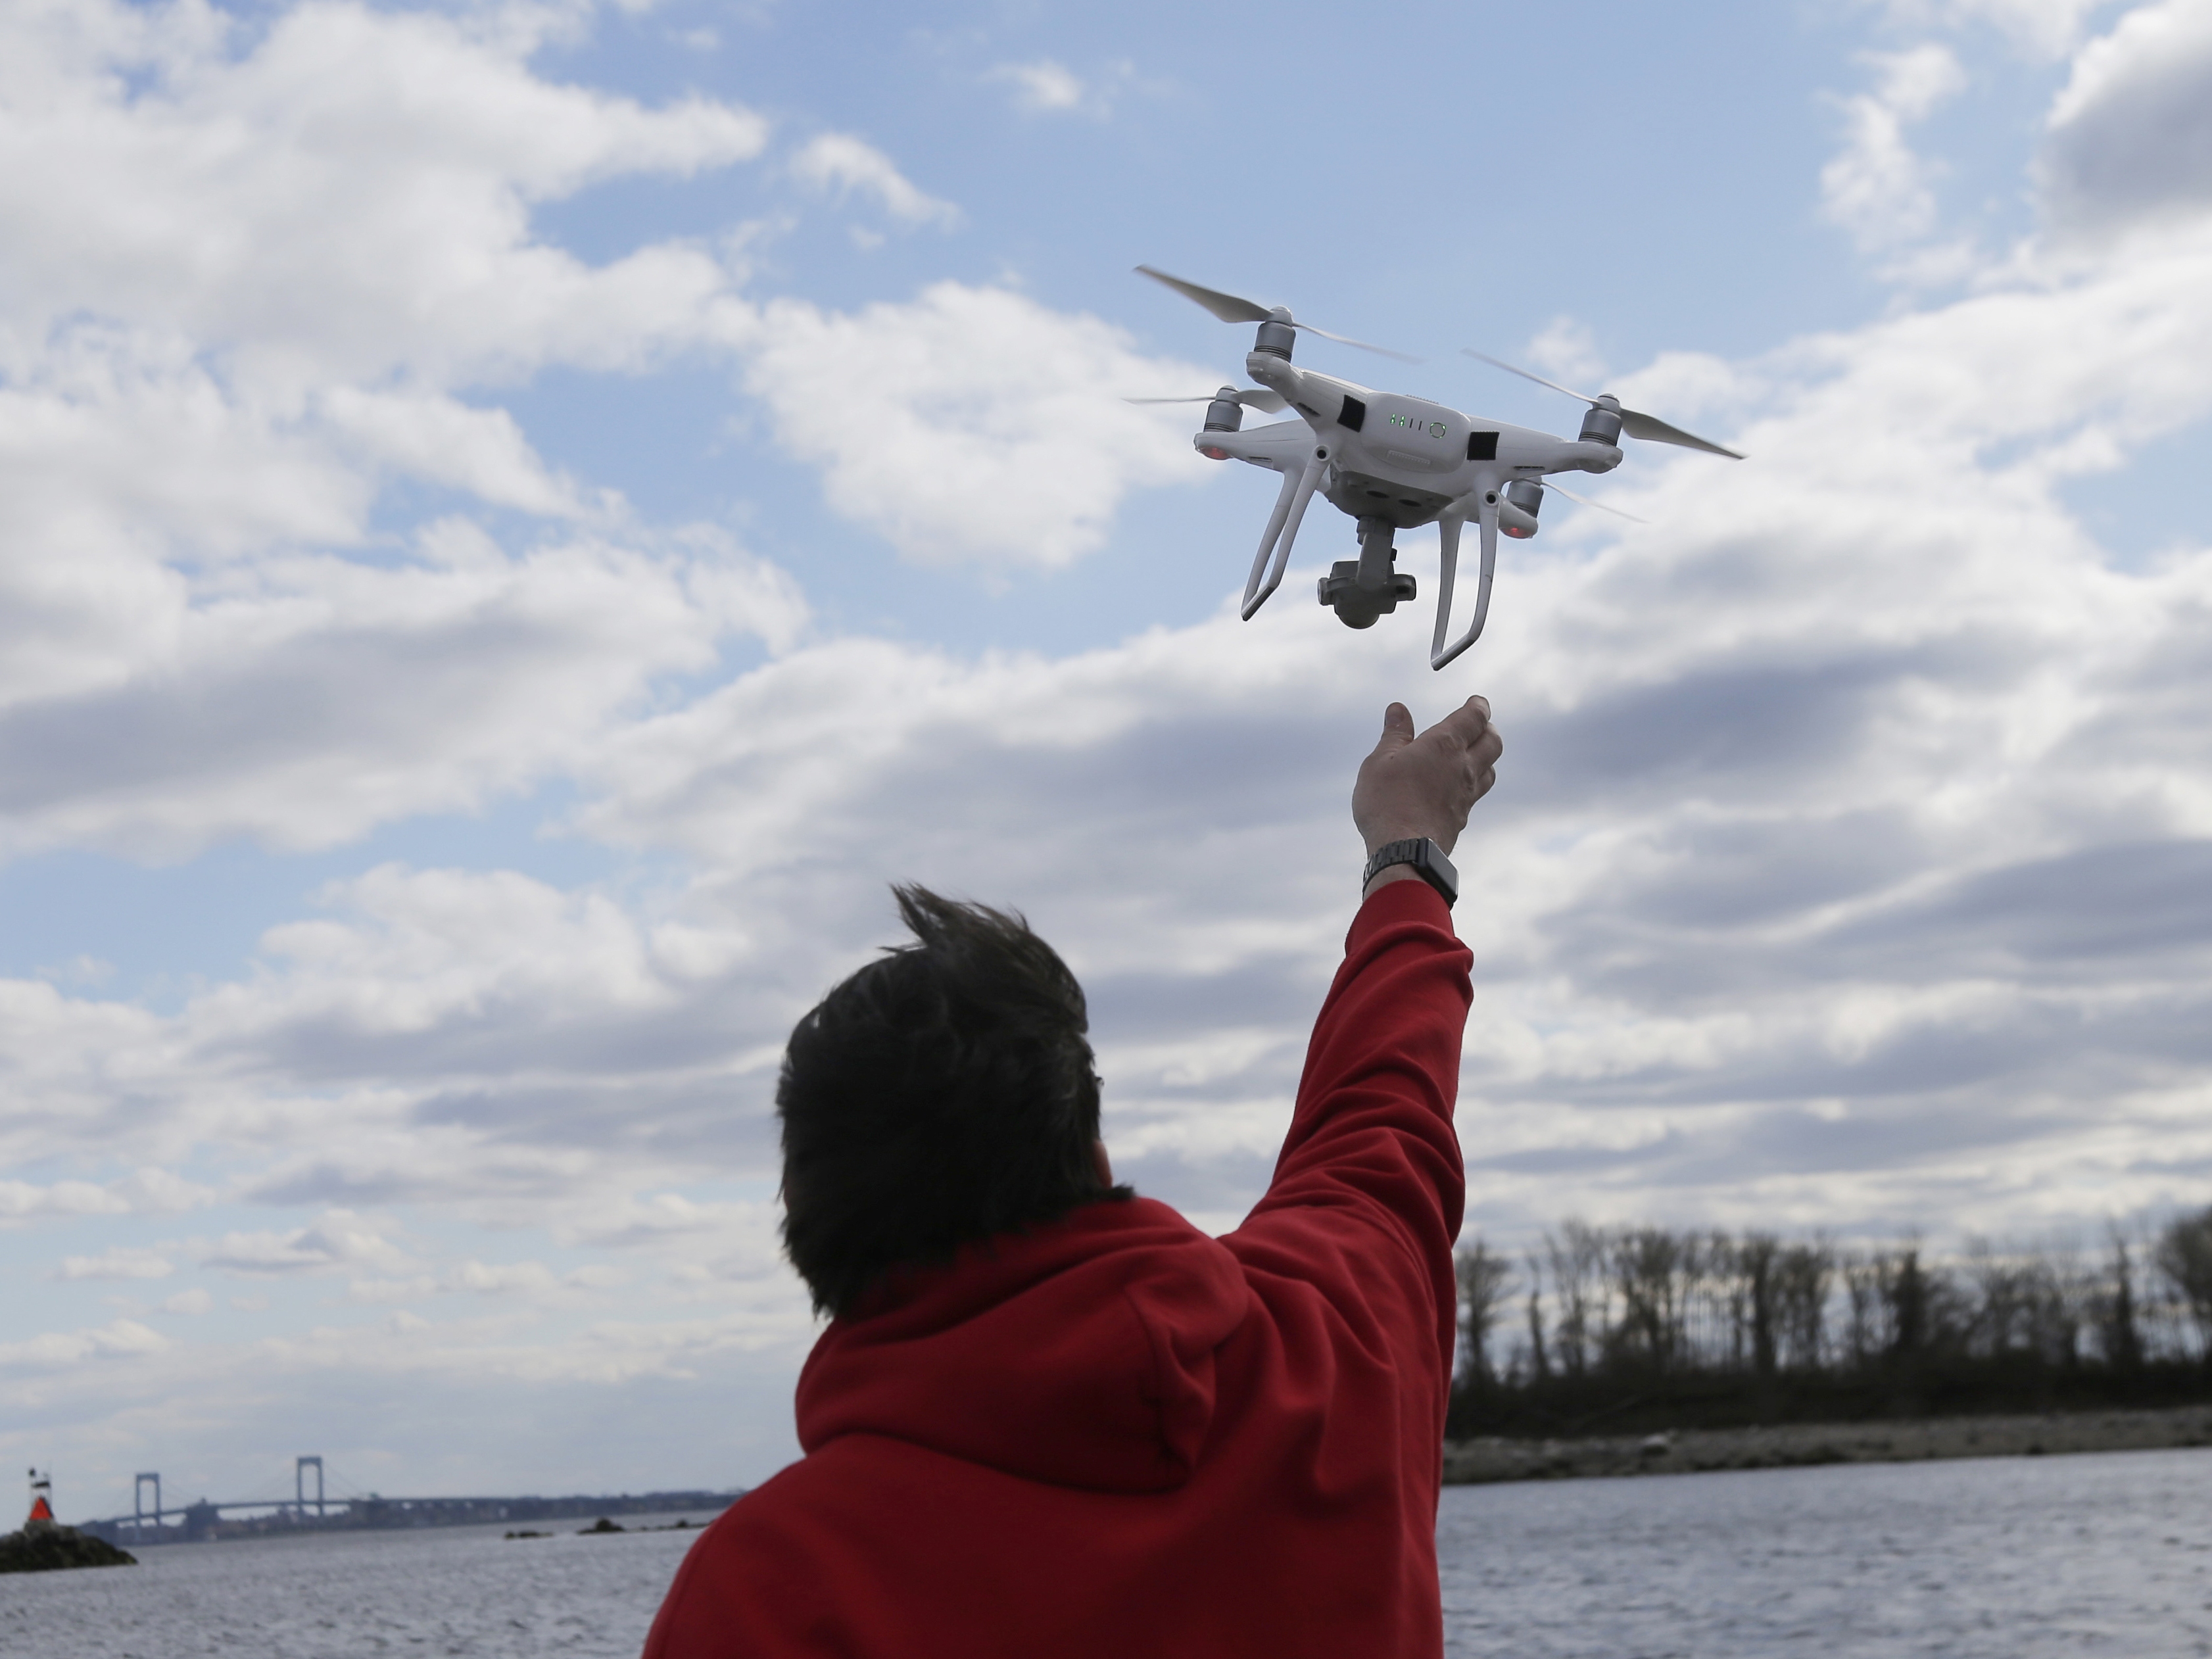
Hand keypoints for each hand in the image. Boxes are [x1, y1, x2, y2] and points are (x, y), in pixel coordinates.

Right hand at [1352, 696, 1501, 857]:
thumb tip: (1398, 709)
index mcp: (1445, 745)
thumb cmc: (1387, 802)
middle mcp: (1463, 767)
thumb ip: (1394, 734)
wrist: (1405, 851)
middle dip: (1488, 729)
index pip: (1474, 717)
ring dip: (1486, 756)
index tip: (1478, 701)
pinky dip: (1474, 782)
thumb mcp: (1380, 761)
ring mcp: (1467, 794)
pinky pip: (1477, 793)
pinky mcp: (1462, 817)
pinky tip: (1460, 786)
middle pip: (1493, 741)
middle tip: (1480, 724)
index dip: (1478, 706)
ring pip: (1490, 769)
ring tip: (1474, 754)